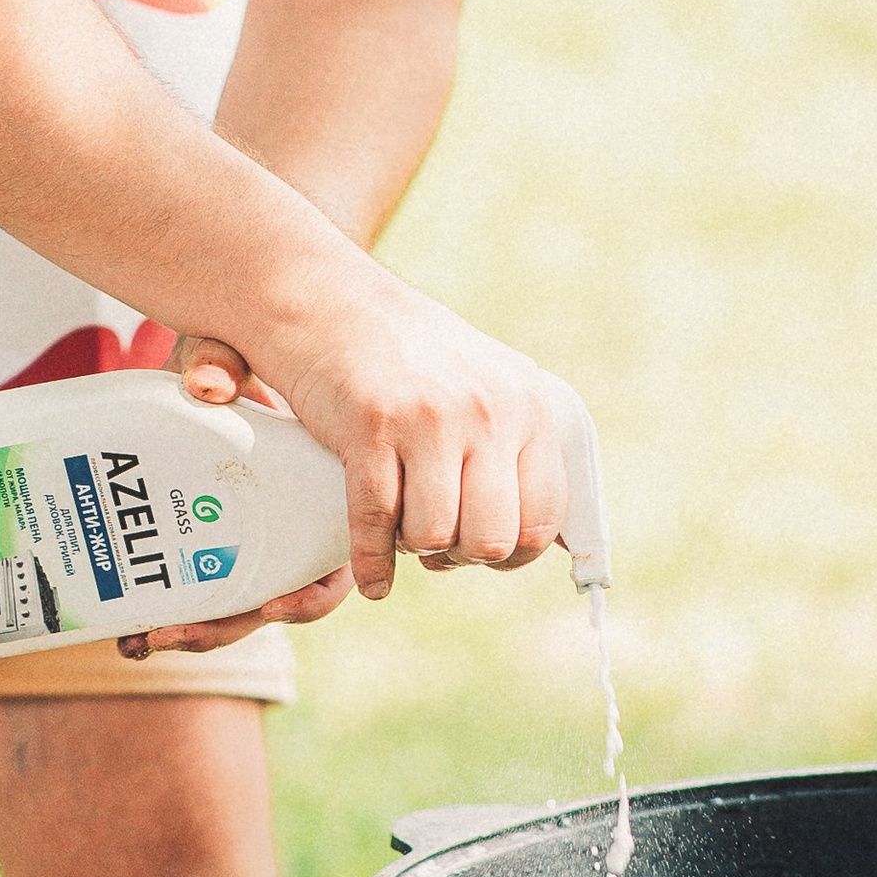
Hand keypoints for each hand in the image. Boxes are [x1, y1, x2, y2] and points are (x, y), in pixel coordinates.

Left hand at [118, 334, 352, 658]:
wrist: (202, 363)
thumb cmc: (235, 362)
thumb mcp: (234, 350)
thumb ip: (222, 359)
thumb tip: (206, 383)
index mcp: (317, 501)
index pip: (330, 571)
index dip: (307, 599)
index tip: (271, 606)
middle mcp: (288, 537)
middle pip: (269, 606)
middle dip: (222, 630)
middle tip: (171, 634)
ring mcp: (249, 548)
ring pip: (230, 612)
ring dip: (190, 635)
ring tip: (138, 644)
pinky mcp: (209, 548)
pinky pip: (198, 595)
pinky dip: (166, 617)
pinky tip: (127, 632)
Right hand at [245, 280, 582, 603]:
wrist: (326, 299)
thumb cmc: (405, 353)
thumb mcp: (484, 381)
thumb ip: (516, 442)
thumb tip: (550, 535)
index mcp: (526, 405)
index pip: (544, 517)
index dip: (513, 552)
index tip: (482, 550)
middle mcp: (488, 411)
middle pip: (493, 541)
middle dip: (462, 557)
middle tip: (438, 543)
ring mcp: (430, 419)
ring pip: (434, 539)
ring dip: (413, 549)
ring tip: (402, 528)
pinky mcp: (371, 428)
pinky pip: (378, 524)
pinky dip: (372, 564)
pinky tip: (373, 577)